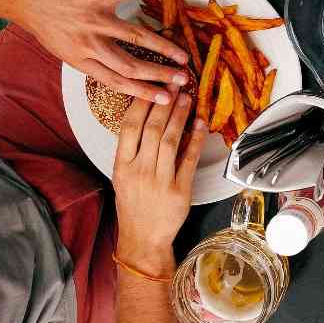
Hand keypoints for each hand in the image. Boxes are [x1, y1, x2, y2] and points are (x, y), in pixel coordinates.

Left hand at [8, 0, 189, 103]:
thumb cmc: (38, 17)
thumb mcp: (60, 46)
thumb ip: (86, 54)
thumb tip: (110, 61)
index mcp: (80, 60)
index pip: (117, 81)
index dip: (143, 92)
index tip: (165, 99)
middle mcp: (88, 44)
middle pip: (130, 66)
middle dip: (160, 75)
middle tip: (183, 80)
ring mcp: (92, 20)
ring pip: (135, 37)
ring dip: (162, 47)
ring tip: (183, 55)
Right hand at [112, 91, 206, 273]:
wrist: (142, 238)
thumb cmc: (133, 204)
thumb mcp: (123, 176)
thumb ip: (132, 149)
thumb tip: (146, 117)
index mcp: (122, 165)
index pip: (129, 126)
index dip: (142, 103)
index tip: (152, 85)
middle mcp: (139, 170)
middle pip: (152, 129)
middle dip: (165, 102)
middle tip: (175, 83)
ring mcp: (160, 180)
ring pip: (171, 140)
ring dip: (180, 116)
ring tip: (187, 98)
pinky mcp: (180, 190)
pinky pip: (189, 159)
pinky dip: (196, 140)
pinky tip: (201, 124)